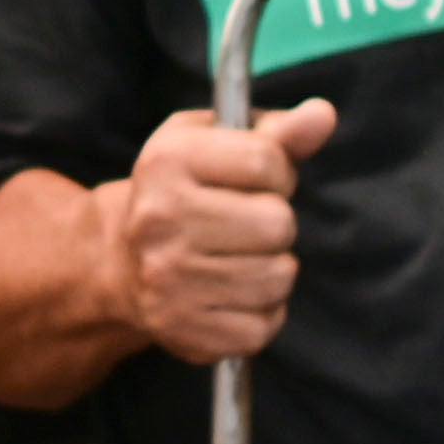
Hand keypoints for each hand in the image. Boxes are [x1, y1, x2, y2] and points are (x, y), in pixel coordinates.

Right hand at [107, 99, 336, 362]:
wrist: (121, 262)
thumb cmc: (187, 192)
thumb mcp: (218, 144)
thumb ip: (278, 131)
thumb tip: (323, 115)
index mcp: (168, 160)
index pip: (266, 161)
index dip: (279, 172)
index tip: (258, 182)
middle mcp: (159, 218)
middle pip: (277, 224)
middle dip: (276, 223)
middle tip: (248, 224)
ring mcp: (166, 278)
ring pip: (278, 277)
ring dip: (274, 269)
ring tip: (242, 258)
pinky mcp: (180, 328)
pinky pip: (262, 326)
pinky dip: (261, 313)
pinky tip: (234, 295)